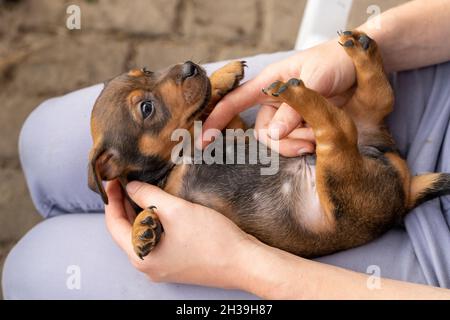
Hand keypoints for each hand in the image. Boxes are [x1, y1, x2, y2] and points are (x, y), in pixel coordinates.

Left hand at [104, 179, 258, 287]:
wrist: (244, 263)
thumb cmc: (212, 241)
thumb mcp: (176, 210)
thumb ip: (149, 196)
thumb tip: (131, 187)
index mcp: (141, 256)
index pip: (114, 225)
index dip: (112, 199)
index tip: (113, 180)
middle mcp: (148, 265)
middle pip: (126, 231)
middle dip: (124, 205)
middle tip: (126, 182)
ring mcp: (162, 266)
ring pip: (142, 235)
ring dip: (140, 213)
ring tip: (142, 191)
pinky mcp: (176, 262)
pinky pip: (156, 240)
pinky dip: (154, 222)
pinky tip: (161, 208)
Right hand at [201, 39, 354, 156]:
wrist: (363, 63)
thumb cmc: (337, 60)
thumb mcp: (316, 78)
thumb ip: (294, 106)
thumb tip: (274, 134)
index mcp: (270, 83)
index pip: (234, 102)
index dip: (216, 120)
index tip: (203, 140)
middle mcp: (275, 100)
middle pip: (262, 132)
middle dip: (281, 142)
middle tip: (307, 143)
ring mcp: (290, 114)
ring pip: (279, 141)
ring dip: (297, 144)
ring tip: (319, 137)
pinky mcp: (304, 125)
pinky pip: (296, 142)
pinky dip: (307, 144)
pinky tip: (321, 138)